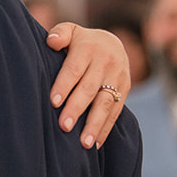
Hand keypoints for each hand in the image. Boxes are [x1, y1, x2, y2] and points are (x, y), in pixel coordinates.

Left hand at [46, 23, 131, 148]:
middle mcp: (106, 63)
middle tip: (64, 126)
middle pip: (90, 88)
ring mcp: (118, 77)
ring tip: (84, 143)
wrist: (113, 44)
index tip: (54, 102)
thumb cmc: (80, 42)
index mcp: (89, 48)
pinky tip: (95, 145)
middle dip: (77, 108)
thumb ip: (60, 33)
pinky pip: (116, 112)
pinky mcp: (125, 91)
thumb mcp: (71, 31)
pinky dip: (105, 129)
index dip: (64, 85)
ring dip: (94, 124)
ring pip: (106, 103)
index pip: (74, 69)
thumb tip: (51, 41)